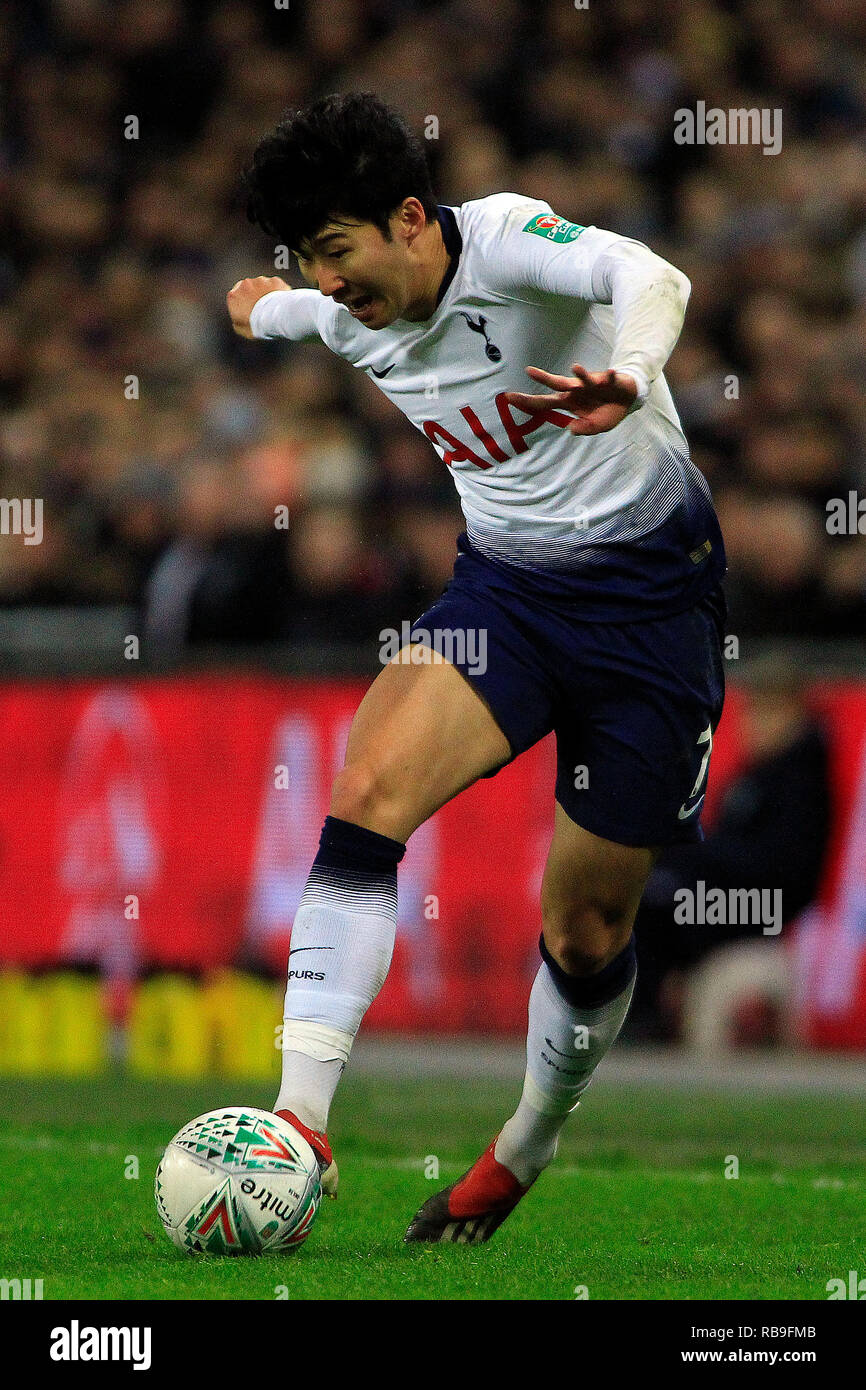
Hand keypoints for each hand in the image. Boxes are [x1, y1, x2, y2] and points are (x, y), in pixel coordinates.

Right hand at [226, 275, 290, 337]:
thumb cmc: (258, 325)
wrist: (275, 317)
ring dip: (266, 293)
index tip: (249, 310)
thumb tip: (239, 319)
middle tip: (262, 310)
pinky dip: (278, 292)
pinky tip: (280, 303)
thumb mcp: (240, 329)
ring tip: (272, 307)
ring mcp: (260, 281)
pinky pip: (276, 285)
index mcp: (233, 296)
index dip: (243, 303)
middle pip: (249, 289)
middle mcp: (245, 284)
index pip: (235, 296)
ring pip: (263, 285)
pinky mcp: (274, 280)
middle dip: (255, 296)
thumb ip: (237, 320)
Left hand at [503, 363, 638, 434]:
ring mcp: (591, 384)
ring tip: (576, 367)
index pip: (545, 403)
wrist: (627, 400)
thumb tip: (571, 429)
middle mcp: (577, 391)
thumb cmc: (606, 412)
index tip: (508, 397)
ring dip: (580, 374)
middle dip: (543, 378)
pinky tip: (610, 374)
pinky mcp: (608, 380)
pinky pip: (608, 378)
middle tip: (529, 370)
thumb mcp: (596, 426)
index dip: (528, 401)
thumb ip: (584, 429)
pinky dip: (609, 377)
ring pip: (582, 378)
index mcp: (570, 403)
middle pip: (557, 384)